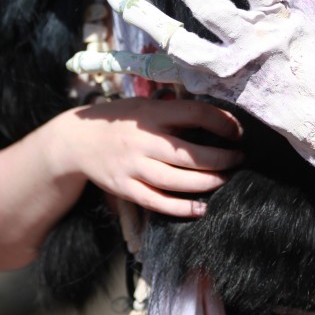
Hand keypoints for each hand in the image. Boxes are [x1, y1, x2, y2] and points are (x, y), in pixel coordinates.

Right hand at [54, 97, 243, 216]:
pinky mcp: (125, 188)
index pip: (194, 114)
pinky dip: (181, 208)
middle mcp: (142, 139)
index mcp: (150, 113)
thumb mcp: (142, 105)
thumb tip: (213, 115)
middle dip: (221, 158)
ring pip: (177, 181)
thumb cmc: (118, 120)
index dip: (221, 123)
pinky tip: (202, 208)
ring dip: (207, 183)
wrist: (76, 141)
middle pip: (190, 154)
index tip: (237, 132)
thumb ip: (171, 110)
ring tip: (226, 180)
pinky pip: (157, 202)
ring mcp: (132, 166)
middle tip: (239, 159)